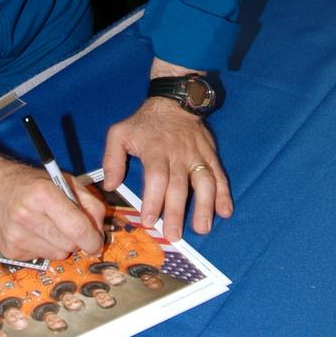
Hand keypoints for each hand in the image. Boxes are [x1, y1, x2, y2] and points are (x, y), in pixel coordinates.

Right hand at [0, 119, 104, 261]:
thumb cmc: (26, 182)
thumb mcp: (61, 179)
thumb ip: (87, 200)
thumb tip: (101, 227)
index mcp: (43, 194)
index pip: (78, 228)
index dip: (93, 239)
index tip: (97, 241)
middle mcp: (27, 216)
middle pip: (71, 245)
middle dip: (77, 239)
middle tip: (70, 227)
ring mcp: (16, 236)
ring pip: (58, 254)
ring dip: (61, 244)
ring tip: (48, 225)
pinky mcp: (10, 251)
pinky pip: (42, 257)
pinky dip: (44, 247)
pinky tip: (33, 232)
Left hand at [102, 98, 232, 240]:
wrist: (174, 101)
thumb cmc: (144, 123)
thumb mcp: (120, 133)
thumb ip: (112, 159)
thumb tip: (110, 186)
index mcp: (155, 150)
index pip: (156, 177)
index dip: (153, 200)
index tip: (149, 221)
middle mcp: (178, 154)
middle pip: (179, 185)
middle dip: (176, 212)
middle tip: (174, 235)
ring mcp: (197, 155)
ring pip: (204, 182)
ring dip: (204, 206)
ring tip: (202, 229)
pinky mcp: (210, 156)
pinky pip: (219, 175)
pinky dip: (224, 194)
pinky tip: (225, 211)